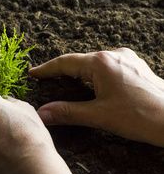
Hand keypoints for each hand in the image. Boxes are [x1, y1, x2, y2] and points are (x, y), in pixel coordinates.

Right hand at [29, 48, 163, 146]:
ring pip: (95, 63)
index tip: (32, 73)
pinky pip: (109, 66)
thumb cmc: (142, 117)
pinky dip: (95, 74)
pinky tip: (95, 84)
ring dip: (79, 71)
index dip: (46, 69)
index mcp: (101, 63)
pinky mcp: (137, 68)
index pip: (64, 62)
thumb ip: (68, 112)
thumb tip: (42, 113)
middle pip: (79, 61)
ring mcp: (128, 60)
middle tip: (45, 78)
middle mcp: (114, 55)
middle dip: (61, 70)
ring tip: (66, 81)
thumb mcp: (99, 116)